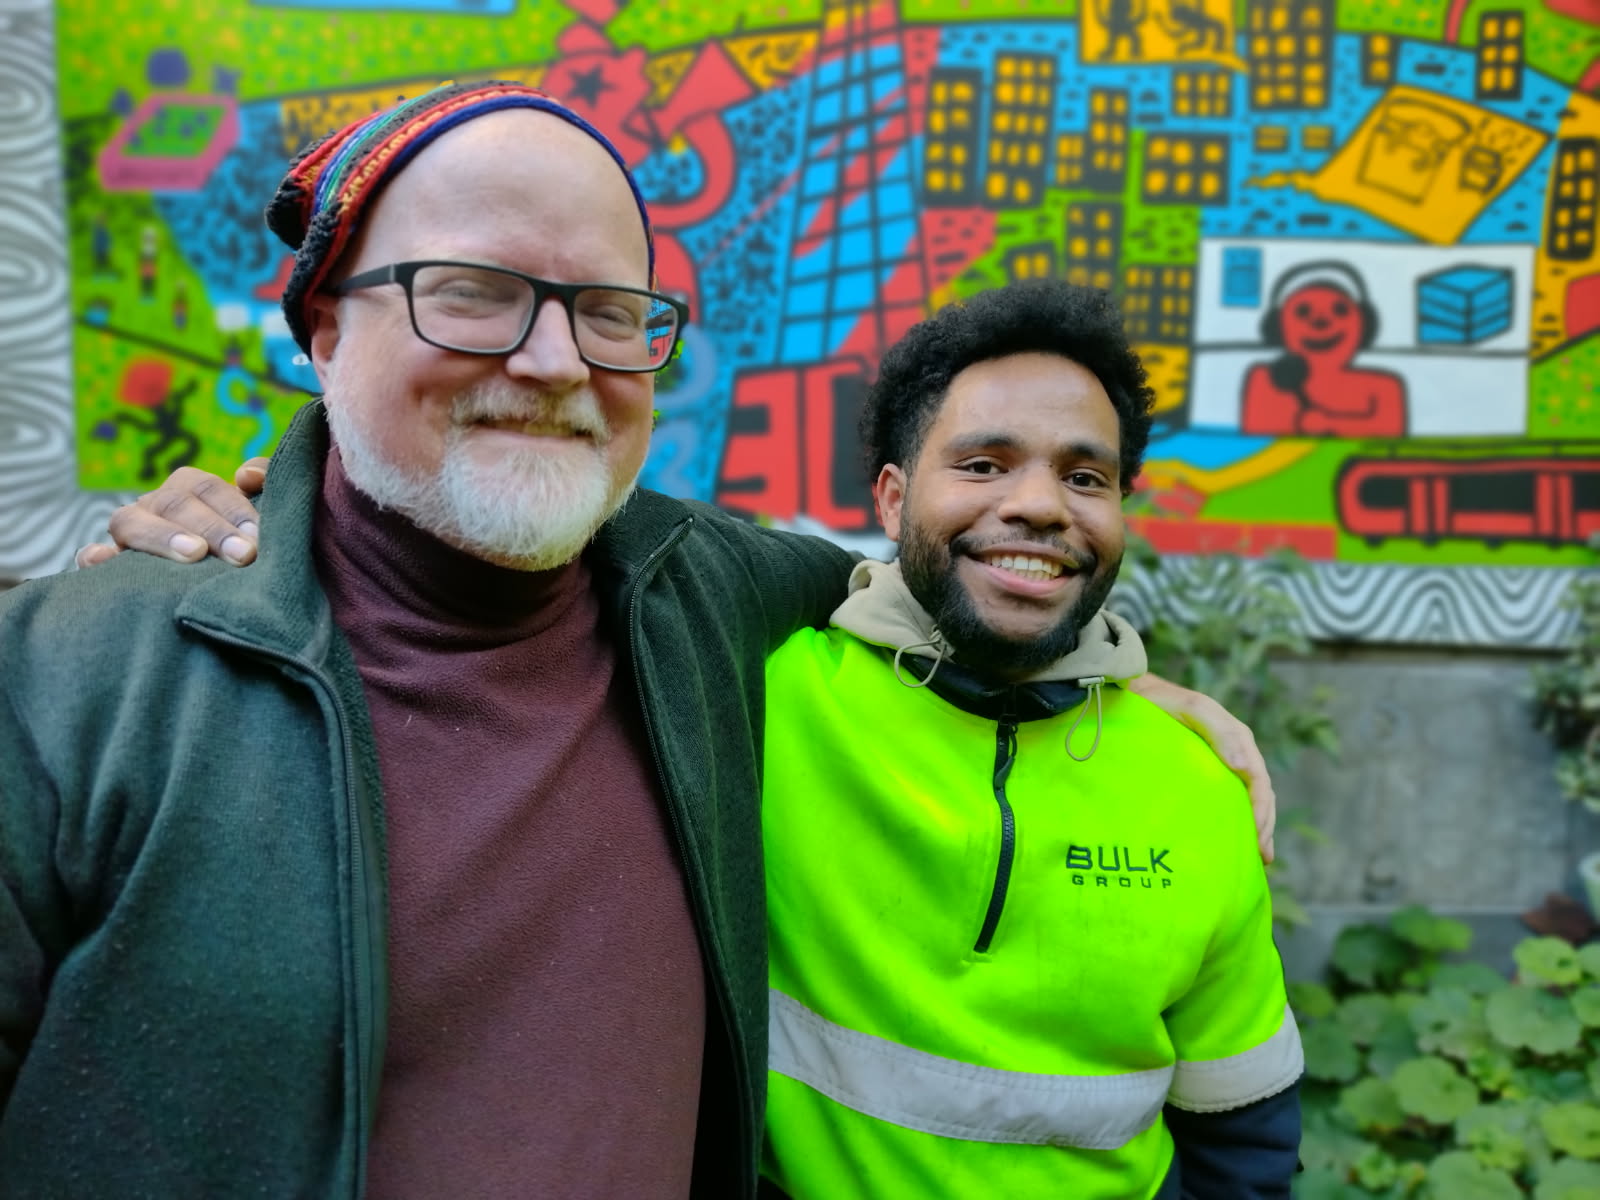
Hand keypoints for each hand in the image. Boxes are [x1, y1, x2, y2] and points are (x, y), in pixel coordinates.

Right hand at [74, 458, 269, 568]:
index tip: (258, 537)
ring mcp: (129, 534)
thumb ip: (264, 480)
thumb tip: (246, 476)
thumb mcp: (256, 516)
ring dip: (163, 536)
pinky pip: (91, 556)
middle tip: (243, 555)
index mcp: (189, 490)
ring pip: (130, 521)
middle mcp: (156, 507)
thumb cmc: (242, 543)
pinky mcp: (108, 565)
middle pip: (174, 503)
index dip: (234, 508)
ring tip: (194, 554)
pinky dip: (95, 557)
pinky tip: (105, 561)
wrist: (215, 594)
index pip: (207, 488)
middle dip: (212, 528)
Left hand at [1125, 673, 1276, 862]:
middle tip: (1261, 857)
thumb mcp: (1194, 709)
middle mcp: (1235, 753)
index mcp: (1238, 739)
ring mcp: (1222, 762)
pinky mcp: (1206, 770)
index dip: (1261, 810)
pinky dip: (1237, 819)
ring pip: (1247, 799)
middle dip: (1264, 825)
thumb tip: (1246, 768)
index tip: (1256, 838)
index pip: (1258, 780)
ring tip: (1257, 858)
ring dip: (1256, 827)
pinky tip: (1235, 840)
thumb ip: (1221, 732)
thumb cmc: (1164, 701)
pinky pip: (1228, 797)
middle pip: (1259, 794)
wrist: (1137, 695)